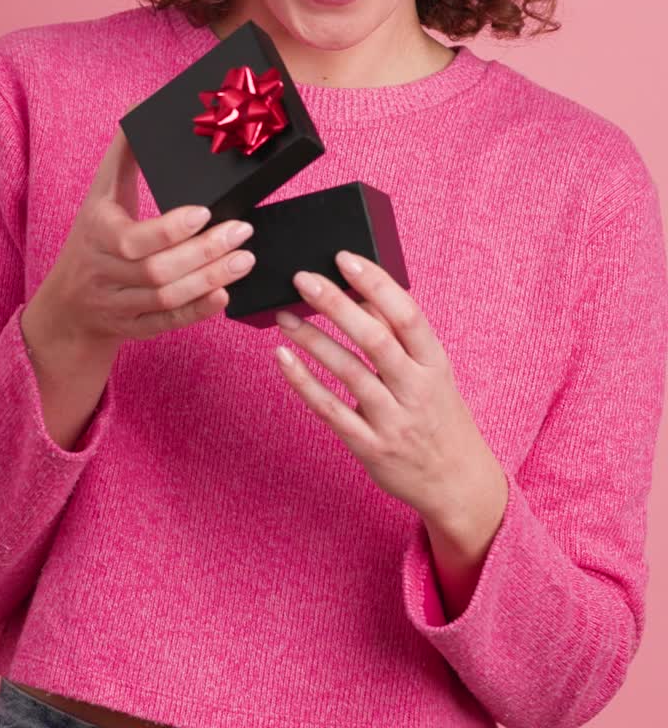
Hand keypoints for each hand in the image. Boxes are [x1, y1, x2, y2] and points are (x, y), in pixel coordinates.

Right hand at [26, 110, 256, 347]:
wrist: (68, 303)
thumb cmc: (92, 236)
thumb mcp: (100, 193)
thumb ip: (124, 153)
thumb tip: (142, 106)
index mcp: (97, 233)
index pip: (134, 239)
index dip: (170, 230)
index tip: (206, 212)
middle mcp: (104, 272)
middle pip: (157, 270)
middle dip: (204, 253)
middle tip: (242, 233)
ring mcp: (118, 304)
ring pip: (166, 298)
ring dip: (210, 280)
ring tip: (244, 259)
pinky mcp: (133, 328)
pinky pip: (167, 323)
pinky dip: (197, 311)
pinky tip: (225, 295)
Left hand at [273, 251, 504, 528]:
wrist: (456, 481)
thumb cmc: (438, 414)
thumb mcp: (431, 372)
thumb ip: (399, 336)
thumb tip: (361, 289)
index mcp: (434, 362)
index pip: (406, 314)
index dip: (376, 283)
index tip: (344, 258)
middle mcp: (416, 389)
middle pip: (375, 339)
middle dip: (336, 305)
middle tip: (303, 279)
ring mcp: (393, 420)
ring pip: (348, 372)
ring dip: (313, 340)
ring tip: (284, 316)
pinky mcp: (370, 447)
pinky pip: (330, 411)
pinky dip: (303, 383)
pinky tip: (283, 359)